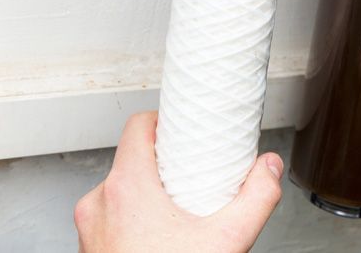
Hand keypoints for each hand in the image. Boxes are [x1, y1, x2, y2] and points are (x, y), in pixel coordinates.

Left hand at [75, 112, 282, 252]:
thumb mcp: (228, 239)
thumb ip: (257, 196)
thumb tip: (269, 168)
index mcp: (126, 188)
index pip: (139, 126)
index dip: (166, 120)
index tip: (186, 128)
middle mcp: (100, 203)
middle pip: (134, 158)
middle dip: (166, 163)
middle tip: (193, 172)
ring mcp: (91, 228)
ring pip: (122, 188)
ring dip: (151, 191)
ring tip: (180, 206)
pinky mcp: (91, 247)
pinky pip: (113, 216)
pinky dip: (136, 217)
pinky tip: (163, 232)